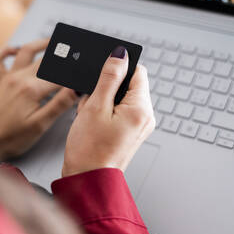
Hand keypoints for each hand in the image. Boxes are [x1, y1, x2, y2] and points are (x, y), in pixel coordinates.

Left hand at [0, 39, 77, 161]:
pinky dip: (6, 51)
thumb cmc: (9, 138)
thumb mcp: (40, 126)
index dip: (77, 72)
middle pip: (47, 60)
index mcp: (33, 89)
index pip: (62, 75)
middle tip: (79, 50)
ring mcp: (8, 79)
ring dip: (41, 44)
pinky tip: (14, 49)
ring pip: (25, 52)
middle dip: (65, 54)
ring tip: (54, 41)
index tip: (88, 71)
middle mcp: (20, 79)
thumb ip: (59, 104)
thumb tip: (76, 88)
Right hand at [62, 46, 154, 176]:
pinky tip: (93, 122)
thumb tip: (119, 54)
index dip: (117, 69)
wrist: (87, 180)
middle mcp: (146, 117)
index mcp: (141, 109)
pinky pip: (119, 111)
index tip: (101, 76)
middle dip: (107, 88)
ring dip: (103, 100)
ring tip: (91, 116)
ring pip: (121, 97)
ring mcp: (139, 126)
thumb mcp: (95, 106)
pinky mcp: (130, 132)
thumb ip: (109, 77)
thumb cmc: (89, 150)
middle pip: (129, 84)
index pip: (137, 71)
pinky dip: (105, 111)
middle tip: (92, 103)